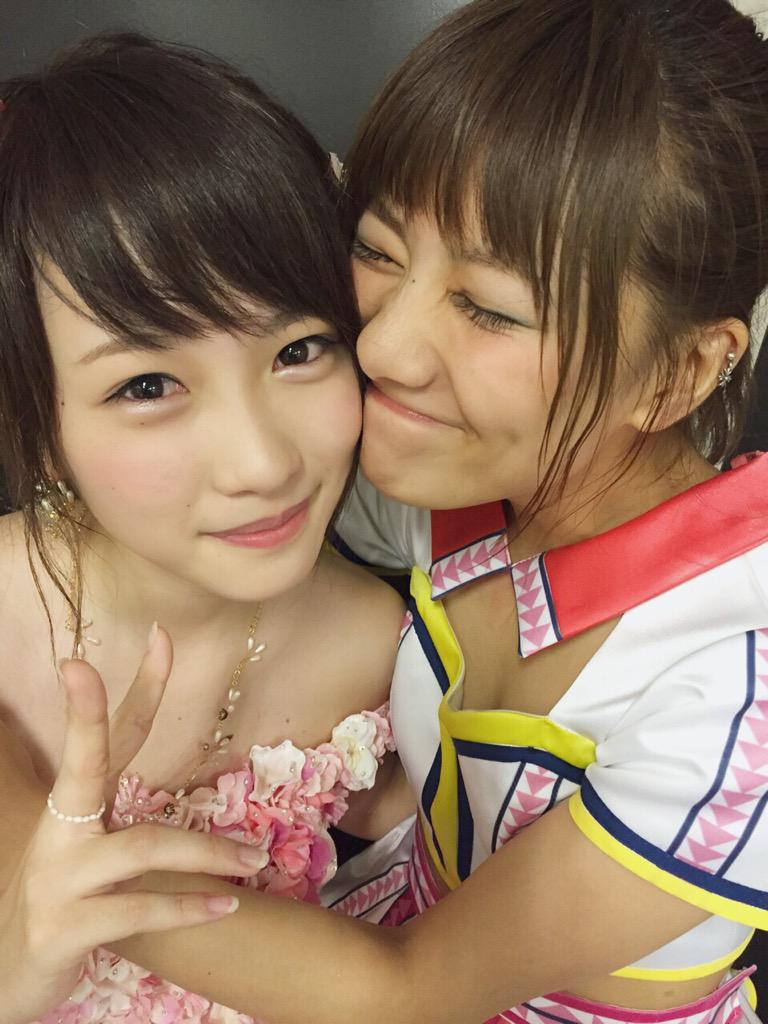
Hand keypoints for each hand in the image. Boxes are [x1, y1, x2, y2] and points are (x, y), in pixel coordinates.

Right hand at [0, 628, 267, 1023]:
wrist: (5, 975)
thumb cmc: (57, 899)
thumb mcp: (81, 847)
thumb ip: (116, 809)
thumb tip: (139, 767)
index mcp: (72, 807)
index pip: (109, 736)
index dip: (137, 686)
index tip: (161, 635)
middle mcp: (59, 831)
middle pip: (88, 761)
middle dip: (97, 711)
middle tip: (155, 647)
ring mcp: (59, 879)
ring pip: (142, 846)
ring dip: (208, 853)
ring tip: (254, 859)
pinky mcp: (65, 929)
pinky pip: (139, 909)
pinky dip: (186, 908)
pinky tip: (226, 906)